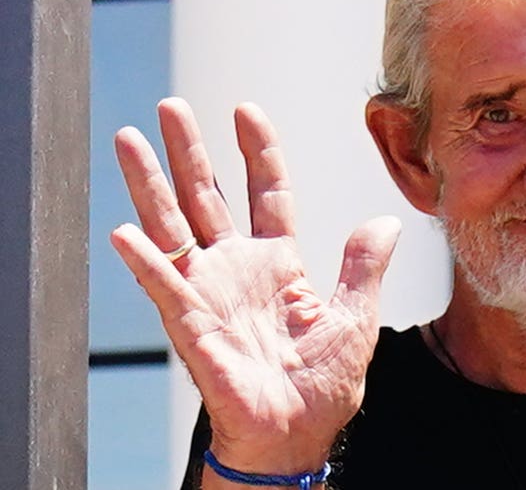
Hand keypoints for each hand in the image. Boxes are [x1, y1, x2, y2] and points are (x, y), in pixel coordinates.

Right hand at [110, 98, 399, 473]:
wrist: (297, 435)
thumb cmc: (324, 383)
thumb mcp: (355, 314)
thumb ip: (364, 265)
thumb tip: (385, 221)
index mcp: (278, 261)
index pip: (265, 191)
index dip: (256, 151)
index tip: (246, 111)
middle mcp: (237, 268)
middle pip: (207, 196)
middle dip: (190, 151)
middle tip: (172, 105)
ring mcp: (209, 292)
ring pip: (173, 226)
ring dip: (150, 184)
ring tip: (130, 139)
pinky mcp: (190, 324)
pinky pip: (163, 286)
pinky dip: (143, 261)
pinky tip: (124, 230)